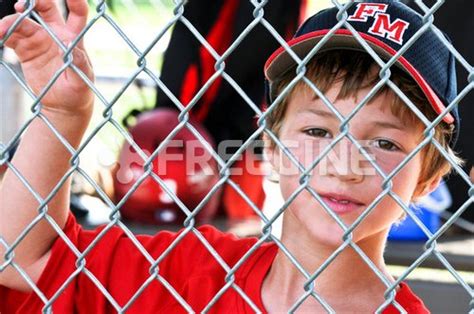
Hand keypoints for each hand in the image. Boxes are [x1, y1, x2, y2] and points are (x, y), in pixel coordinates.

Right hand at [0, 0, 93, 115]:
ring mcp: (39, 40)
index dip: (75, 1)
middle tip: (23, 4)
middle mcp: (56, 34)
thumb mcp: (82, 81)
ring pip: (24, 22)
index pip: (77, 13)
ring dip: (11, 21)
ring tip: (1, 28)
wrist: (62, 107)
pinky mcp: (25, 50)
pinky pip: (11, 36)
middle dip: (35, 1)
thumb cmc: (78, 93)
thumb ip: (79, 63)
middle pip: (45, 9)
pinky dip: (2, 32)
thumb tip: (70, 44)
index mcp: (74, 38)